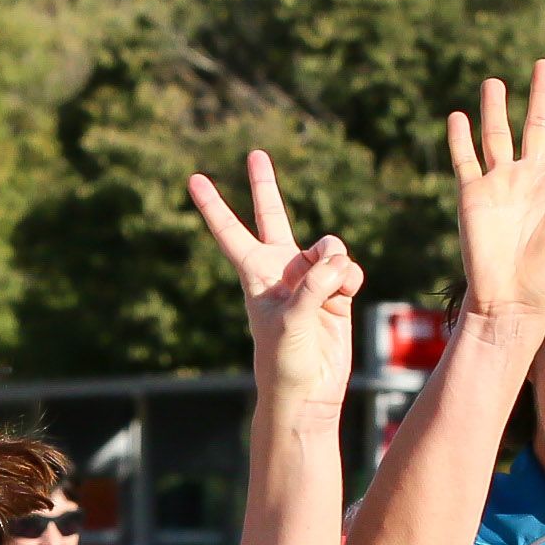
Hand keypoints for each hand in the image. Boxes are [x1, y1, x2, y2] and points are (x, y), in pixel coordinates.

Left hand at [185, 151, 361, 413]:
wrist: (309, 391)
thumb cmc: (285, 361)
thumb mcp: (292, 320)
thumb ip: (314, 284)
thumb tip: (337, 261)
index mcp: (254, 274)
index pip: (230, 232)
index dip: (213, 205)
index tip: (193, 178)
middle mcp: (280, 270)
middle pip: (271, 216)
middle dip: (264, 185)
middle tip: (254, 153)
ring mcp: (308, 279)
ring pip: (328, 247)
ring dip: (335, 262)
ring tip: (333, 288)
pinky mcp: (335, 292)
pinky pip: (348, 267)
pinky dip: (350, 278)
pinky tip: (347, 296)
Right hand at [447, 61, 544, 331]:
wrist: (513, 302)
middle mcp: (533, 178)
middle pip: (539, 126)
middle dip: (543, 95)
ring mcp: (502, 184)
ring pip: (498, 135)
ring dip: (497, 109)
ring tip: (496, 82)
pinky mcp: (474, 194)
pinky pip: (466, 160)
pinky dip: (461, 138)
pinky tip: (458, 116)